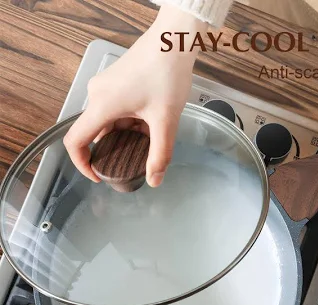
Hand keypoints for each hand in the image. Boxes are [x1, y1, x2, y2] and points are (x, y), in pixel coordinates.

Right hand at [63, 5, 207, 186]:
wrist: (173, 40)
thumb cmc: (167, 73)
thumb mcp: (165, 120)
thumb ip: (160, 154)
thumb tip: (155, 180)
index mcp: (102, 105)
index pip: (75, 141)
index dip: (82, 164)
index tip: (98, 175)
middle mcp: (97, 95)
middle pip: (95, 133)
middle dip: (114, 150)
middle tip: (134, 160)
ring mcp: (105, 87)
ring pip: (108, 122)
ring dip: (126, 135)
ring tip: (149, 138)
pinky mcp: (115, 83)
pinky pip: (115, 110)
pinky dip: (129, 122)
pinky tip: (150, 123)